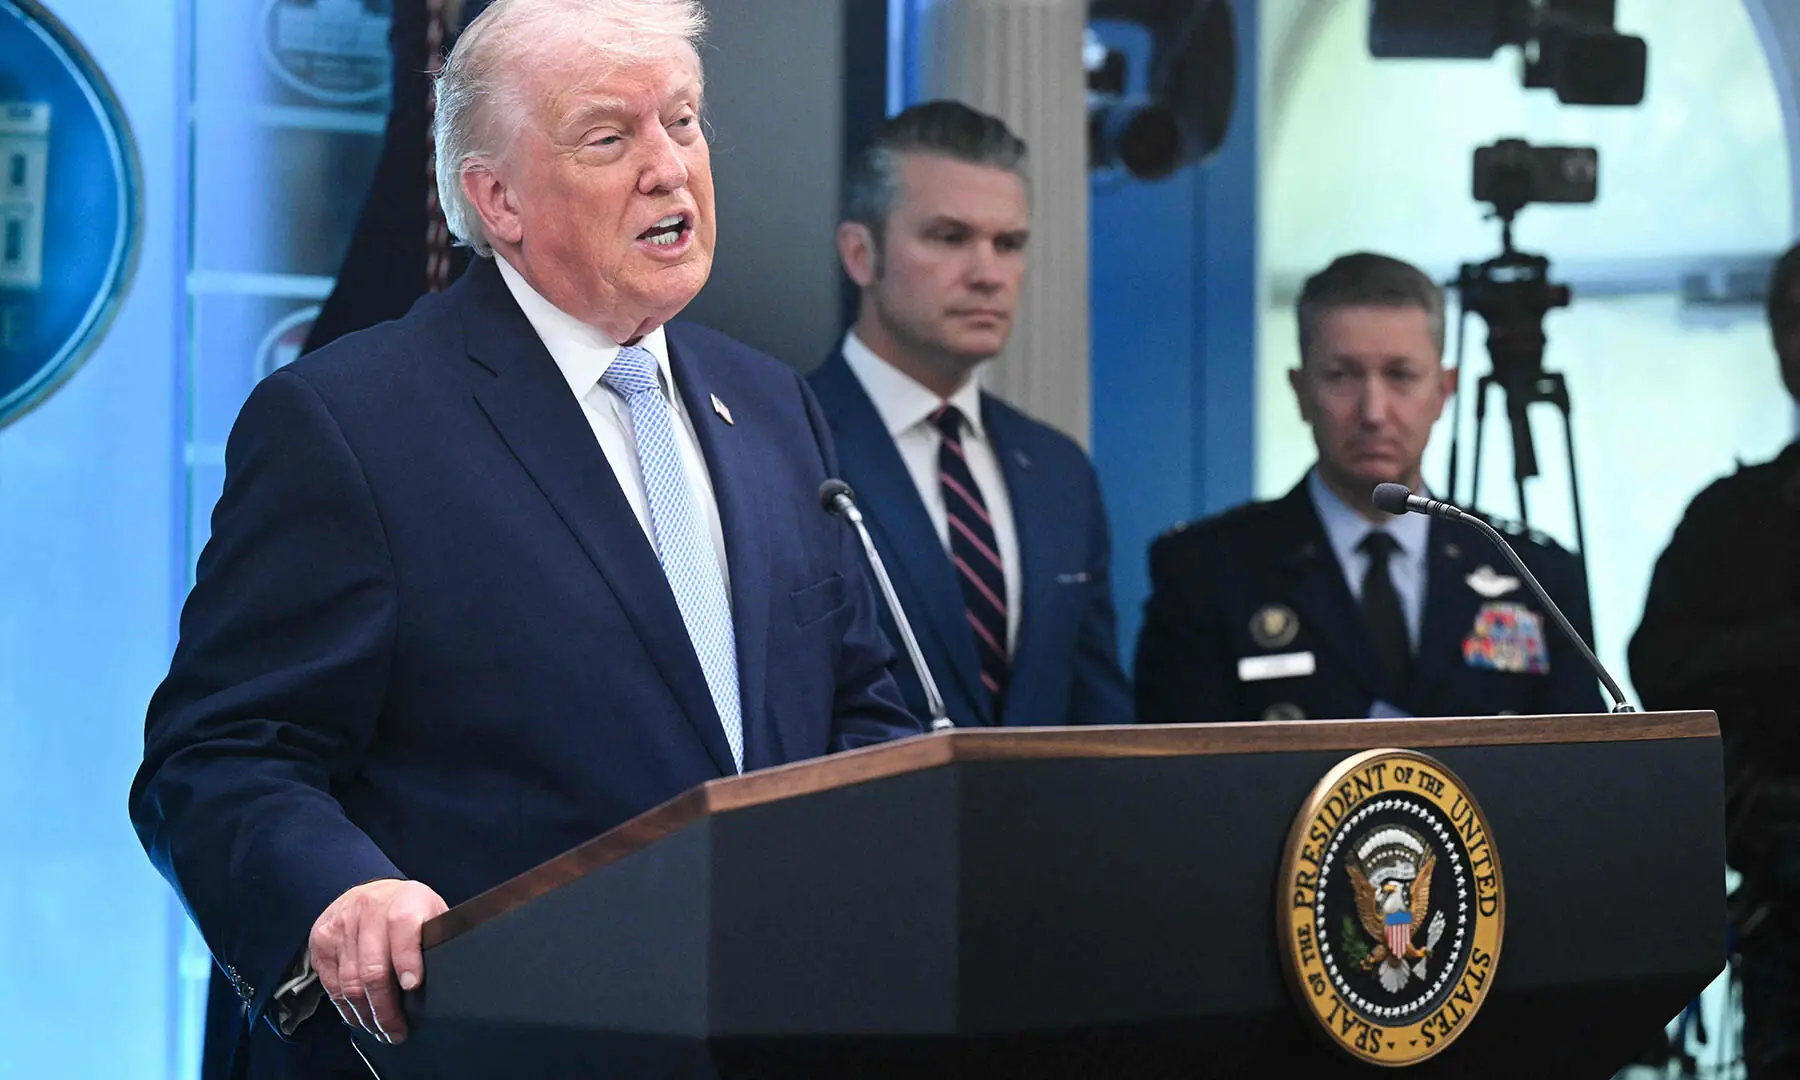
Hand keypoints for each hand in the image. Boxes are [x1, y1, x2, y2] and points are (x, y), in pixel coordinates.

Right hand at [308, 878, 447, 1043]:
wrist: (371, 892)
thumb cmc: (409, 909)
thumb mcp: (432, 913)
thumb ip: (437, 938)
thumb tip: (450, 975)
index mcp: (404, 899)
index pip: (403, 928)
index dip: (407, 959)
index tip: (413, 986)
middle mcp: (369, 909)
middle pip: (373, 968)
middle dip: (386, 1007)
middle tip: (397, 1030)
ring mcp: (341, 925)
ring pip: (350, 982)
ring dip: (366, 1014)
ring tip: (381, 1030)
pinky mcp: (321, 941)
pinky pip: (332, 984)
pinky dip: (346, 1008)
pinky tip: (360, 1017)